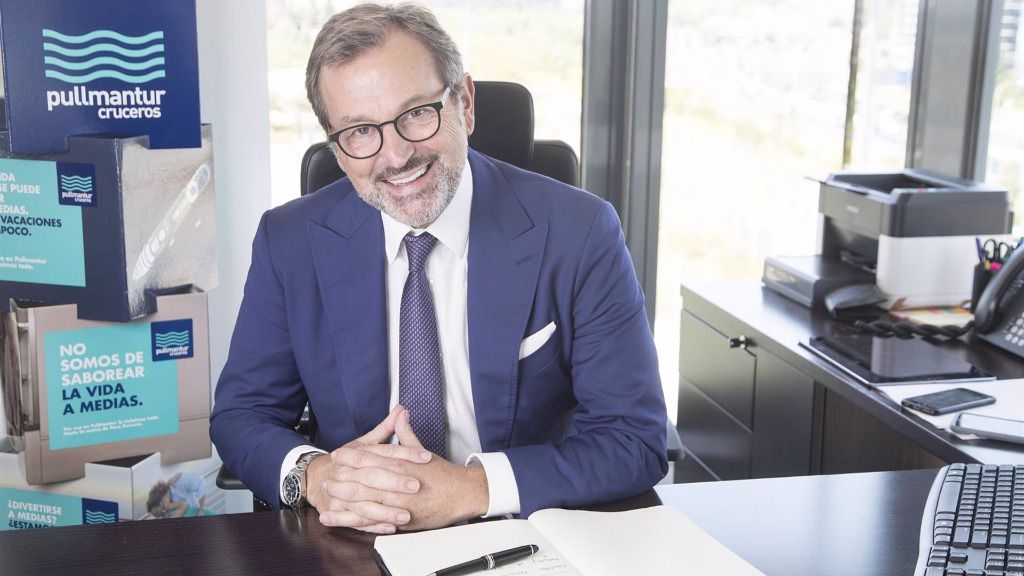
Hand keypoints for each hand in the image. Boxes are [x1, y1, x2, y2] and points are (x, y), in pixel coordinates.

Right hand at [307, 406, 431, 532]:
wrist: (315, 479)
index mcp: (355, 453)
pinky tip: (392, 527)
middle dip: (395, 482)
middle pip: (371, 476)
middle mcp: (346, 473)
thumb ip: (385, 428)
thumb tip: (402, 409)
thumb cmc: (346, 462)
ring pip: (364, 503)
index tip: (425, 456)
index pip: (383, 451)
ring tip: (408, 514)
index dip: (405, 453)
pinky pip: (357, 521)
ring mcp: (340, 494)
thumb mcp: (364, 444)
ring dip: (386, 510)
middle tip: (416, 485)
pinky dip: (375, 525)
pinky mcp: (338, 512)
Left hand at [332, 407, 489, 530]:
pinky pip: (372, 521)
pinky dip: (352, 521)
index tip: (337, 455)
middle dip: (342, 478)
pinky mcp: (401, 519)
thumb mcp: (421, 450)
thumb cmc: (442, 474)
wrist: (462, 493)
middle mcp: (398, 483)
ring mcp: (399, 503)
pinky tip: (337, 520)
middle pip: (363, 479)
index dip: (351, 456)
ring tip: (328, 496)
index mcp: (401, 464)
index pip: (370, 457)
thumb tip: (399, 414)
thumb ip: (405, 433)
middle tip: (326, 477)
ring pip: (364, 500)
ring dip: (344, 498)